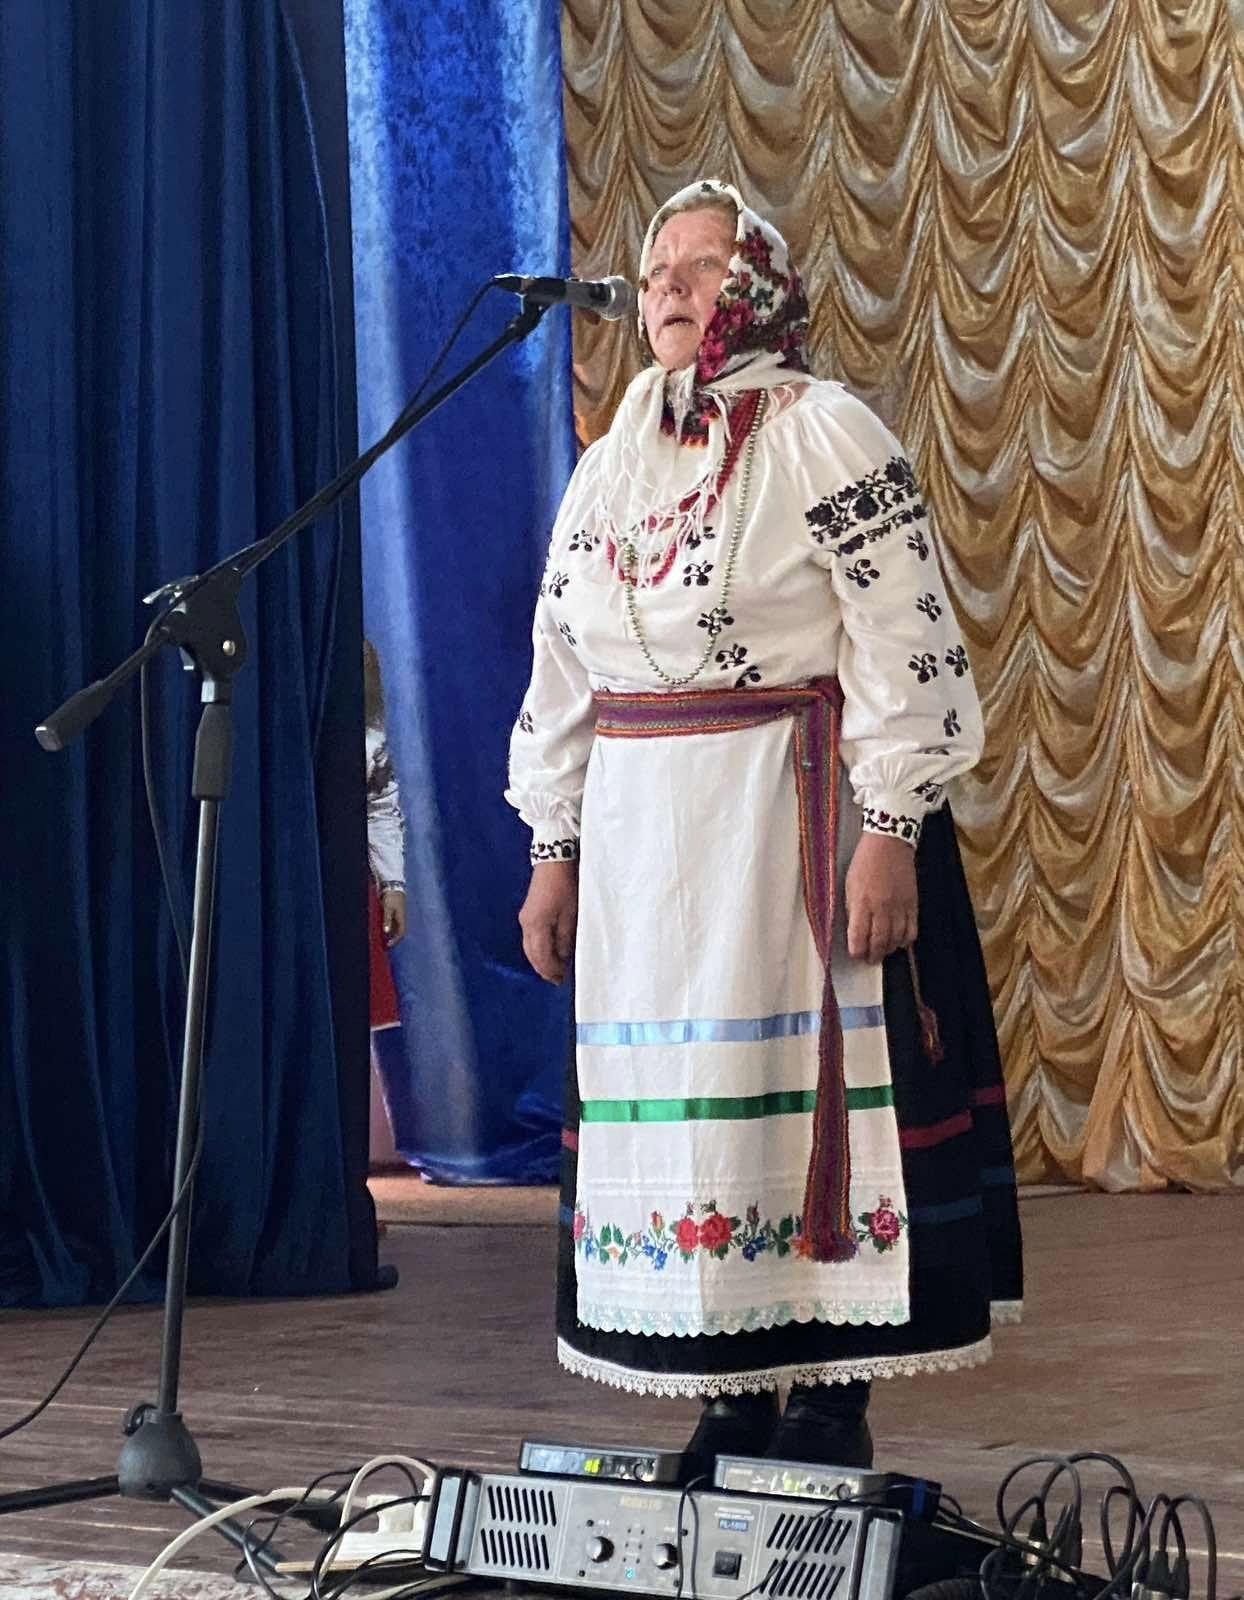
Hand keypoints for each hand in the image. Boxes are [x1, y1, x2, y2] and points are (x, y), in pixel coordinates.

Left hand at [381, 889, 406, 946]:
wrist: (393, 886)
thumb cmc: (391, 897)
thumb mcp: (387, 909)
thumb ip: (387, 920)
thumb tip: (386, 932)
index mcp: (401, 918)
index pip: (401, 933)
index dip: (395, 940)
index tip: (388, 945)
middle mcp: (402, 918)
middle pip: (400, 932)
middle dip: (394, 939)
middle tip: (386, 945)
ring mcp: (400, 914)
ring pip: (397, 927)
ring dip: (392, 934)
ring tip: (385, 939)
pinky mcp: (396, 911)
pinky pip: (395, 923)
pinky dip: (390, 928)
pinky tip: (385, 929)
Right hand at [519, 860, 578, 983]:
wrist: (554, 861)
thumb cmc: (565, 887)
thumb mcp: (571, 915)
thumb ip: (565, 939)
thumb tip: (563, 958)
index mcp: (536, 927)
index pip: (541, 957)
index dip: (551, 971)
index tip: (561, 981)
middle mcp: (526, 925)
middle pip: (532, 955)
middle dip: (544, 968)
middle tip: (557, 979)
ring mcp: (525, 918)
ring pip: (529, 947)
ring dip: (540, 959)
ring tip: (554, 968)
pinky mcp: (528, 913)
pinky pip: (531, 938)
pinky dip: (538, 949)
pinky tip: (548, 951)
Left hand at [845, 833, 916, 963]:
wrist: (889, 843)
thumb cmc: (865, 862)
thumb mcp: (849, 885)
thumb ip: (852, 909)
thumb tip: (855, 930)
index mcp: (861, 903)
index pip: (859, 938)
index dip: (857, 951)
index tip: (856, 954)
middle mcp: (881, 908)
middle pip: (878, 943)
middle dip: (873, 955)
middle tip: (870, 959)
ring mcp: (899, 907)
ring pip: (896, 940)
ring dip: (888, 949)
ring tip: (883, 951)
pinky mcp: (913, 903)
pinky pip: (912, 930)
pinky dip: (905, 940)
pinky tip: (899, 941)